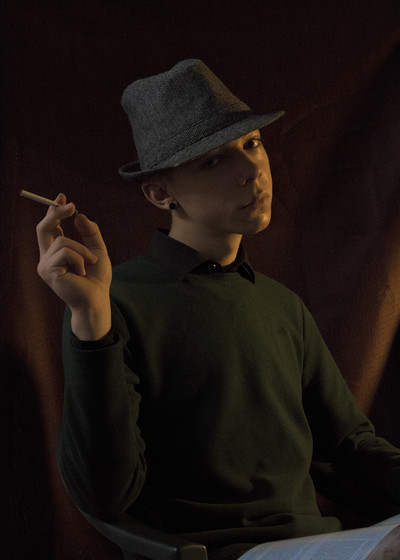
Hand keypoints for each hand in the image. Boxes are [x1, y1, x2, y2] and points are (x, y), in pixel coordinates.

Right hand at [36, 193, 111, 339]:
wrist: (97, 299)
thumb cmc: (97, 278)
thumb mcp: (97, 250)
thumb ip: (90, 232)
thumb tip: (79, 215)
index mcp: (56, 252)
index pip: (50, 227)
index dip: (53, 211)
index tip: (63, 197)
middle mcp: (47, 258)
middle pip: (43, 228)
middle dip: (56, 213)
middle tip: (71, 205)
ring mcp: (45, 265)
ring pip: (62, 240)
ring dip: (82, 249)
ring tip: (90, 263)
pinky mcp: (48, 272)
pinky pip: (65, 252)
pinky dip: (79, 258)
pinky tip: (82, 272)